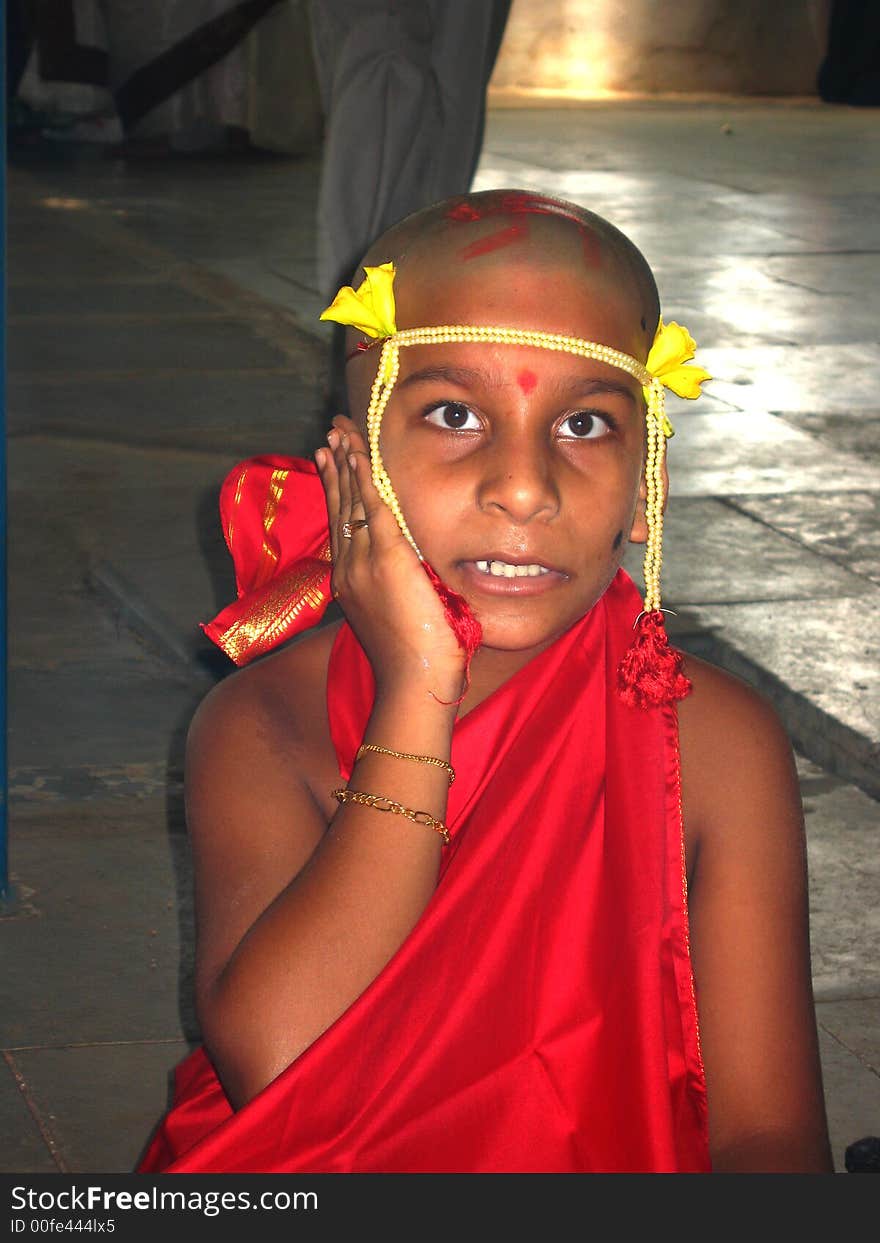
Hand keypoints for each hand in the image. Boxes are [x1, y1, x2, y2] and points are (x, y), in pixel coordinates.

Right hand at [316, 416, 467, 704]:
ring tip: (339, 435)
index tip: (331, 463)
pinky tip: (360, 454)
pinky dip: (365, 478)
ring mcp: (363, 563)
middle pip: (340, 507)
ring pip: (351, 501)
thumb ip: (404, 586)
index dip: (336, 491)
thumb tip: (419, 570)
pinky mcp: (387, 560)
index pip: (341, 525)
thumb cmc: (416, 659)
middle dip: (336, 468)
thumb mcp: (401, 614)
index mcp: (350, 582)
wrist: (414, 682)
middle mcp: (348, 568)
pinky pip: (373, 508)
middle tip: (330, 436)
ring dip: (346, 464)